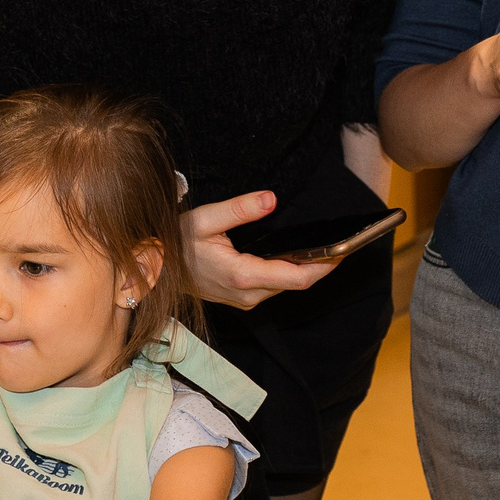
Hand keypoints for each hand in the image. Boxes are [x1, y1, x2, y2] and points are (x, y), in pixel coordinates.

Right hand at [181, 190, 339, 310]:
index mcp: (243, 276)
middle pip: (298, 283)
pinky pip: (275, 287)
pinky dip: (292, 272)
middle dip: (322, 265)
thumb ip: (239, 209)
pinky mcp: (243, 298)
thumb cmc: (175, 245)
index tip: (344, 251)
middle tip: (344, 244)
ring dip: (308, 270)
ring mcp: (246, 300)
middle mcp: (249, 294)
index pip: (298, 277)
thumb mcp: (204, 219)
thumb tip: (270, 199)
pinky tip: (300, 257)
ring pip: (287, 286)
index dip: (325, 265)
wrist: (155, 271)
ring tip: (329, 248)